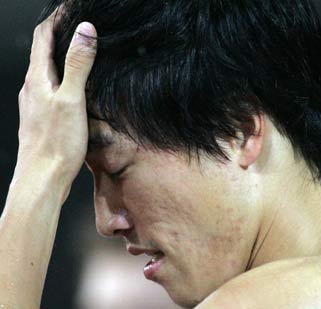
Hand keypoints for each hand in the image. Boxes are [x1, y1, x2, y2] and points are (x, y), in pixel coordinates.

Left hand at [17, 7, 96, 183]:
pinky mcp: (42, 117)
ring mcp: (35, 104)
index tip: (71, 9)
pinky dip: (61, 78)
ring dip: (59, 57)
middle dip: (58, 35)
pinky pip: (50, 89)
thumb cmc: (56, 143)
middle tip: (77, 26)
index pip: (42, 37)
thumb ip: (77, 64)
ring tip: (76, 52)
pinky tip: (72, 87)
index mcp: (37, 79)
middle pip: (42, 52)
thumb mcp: (71, 99)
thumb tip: (85, 31)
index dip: (56, 19)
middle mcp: (32, 88)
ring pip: (46, 71)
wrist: (43, 178)